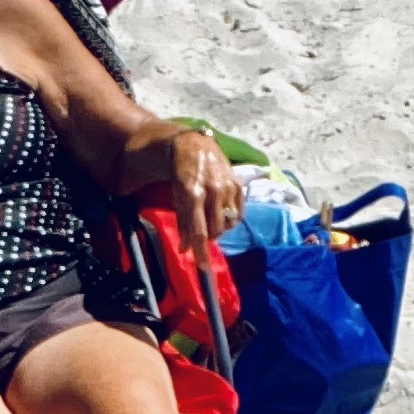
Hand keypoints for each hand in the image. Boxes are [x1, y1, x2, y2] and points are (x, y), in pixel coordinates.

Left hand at [163, 125, 241, 264]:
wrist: (193, 145)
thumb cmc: (180, 174)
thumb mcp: (175, 197)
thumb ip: (181, 222)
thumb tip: (186, 248)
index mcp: (193, 194)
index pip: (199, 230)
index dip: (201, 251)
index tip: (203, 268)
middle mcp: (212, 191)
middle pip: (215, 230)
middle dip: (208, 239)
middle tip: (202, 237)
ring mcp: (227, 187)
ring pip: (228, 223)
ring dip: (219, 229)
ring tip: (211, 224)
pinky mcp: (237, 184)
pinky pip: (238, 213)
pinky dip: (231, 220)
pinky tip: (222, 217)